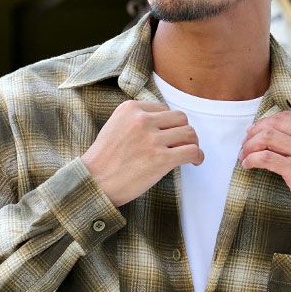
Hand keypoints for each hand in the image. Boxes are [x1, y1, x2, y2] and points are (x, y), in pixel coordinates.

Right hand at [81, 99, 204, 206]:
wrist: (93, 182)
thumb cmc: (103, 160)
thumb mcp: (115, 127)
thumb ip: (136, 121)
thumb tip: (165, 126)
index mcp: (130, 109)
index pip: (163, 109)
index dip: (168, 123)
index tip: (167, 136)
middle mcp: (142, 120)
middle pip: (180, 118)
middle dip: (183, 131)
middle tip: (181, 144)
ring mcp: (152, 139)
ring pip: (189, 133)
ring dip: (192, 143)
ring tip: (189, 153)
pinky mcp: (160, 159)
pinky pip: (191, 151)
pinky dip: (198, 156)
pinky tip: (195, 162)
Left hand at [238, 111, 290, 233]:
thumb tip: (270, 130)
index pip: (286, 116)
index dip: (264, 122)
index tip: (253, 133)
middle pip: (274, 124)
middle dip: (254, 133)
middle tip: (244, 145)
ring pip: (267, 137)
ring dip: (249, 146)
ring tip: (244, 156)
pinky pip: (266, 157)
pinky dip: (251, 159)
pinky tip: (248, 165)